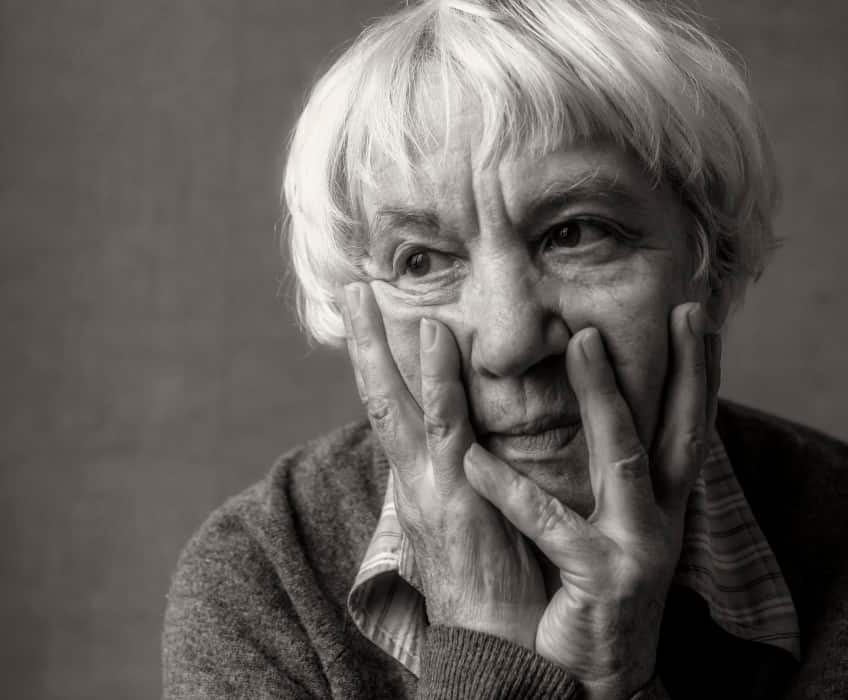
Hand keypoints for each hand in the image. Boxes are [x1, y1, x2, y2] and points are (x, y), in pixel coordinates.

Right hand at [342, 282, 546, 647]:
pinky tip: (434, 337)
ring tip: (366, 299)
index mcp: (420, 486)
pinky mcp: (454, 500)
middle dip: (362, 348)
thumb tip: (474, 449)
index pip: (394, 416)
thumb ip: (469, 481)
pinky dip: (436, 380)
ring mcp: (429, 489)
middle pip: (377, 401)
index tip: (374, 326)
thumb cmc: (496, 586)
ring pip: (395, 406)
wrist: (496, 648)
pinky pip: (444, 428)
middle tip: (349, 294)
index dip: (381, 370)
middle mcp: (414, 481)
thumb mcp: (475, 523)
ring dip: (379, 350)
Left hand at [463, 303, 719, 697]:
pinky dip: (511, 490)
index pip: (685, 425)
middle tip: (684, 309)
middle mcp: (657, 520)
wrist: (585, 677)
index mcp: (655, 504)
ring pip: (625, 459)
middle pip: (683, 429)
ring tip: (582, 343)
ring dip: (607, 398)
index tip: (695, 314)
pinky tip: (473, 458)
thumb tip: (591, 415)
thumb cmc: (585, 591)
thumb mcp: (604, 528)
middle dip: (690, 368)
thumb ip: (603, 477)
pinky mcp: (600, 578)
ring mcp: (635, 548)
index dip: (699, 372)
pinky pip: (551, 524)